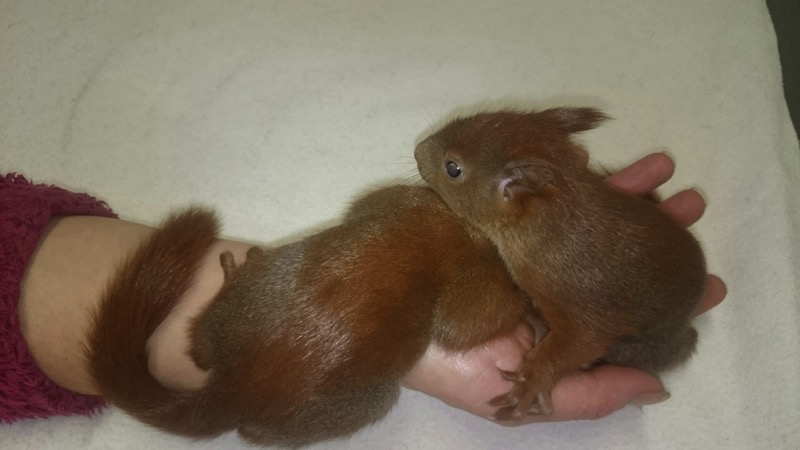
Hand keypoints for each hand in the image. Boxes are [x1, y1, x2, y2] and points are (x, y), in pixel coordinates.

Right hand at [401, 153, 726, 423]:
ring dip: (630, 197)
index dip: (664, 298)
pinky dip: (582, 177)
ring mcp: (527, 242)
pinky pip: (551, 190)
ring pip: (588, 217)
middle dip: (655, 235)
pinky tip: (610, 163)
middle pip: (610, 255)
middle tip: (693, 211)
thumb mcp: (512, 396)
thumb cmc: (448, 360)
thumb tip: (657, 386)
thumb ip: (585, 393)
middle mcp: (547, 280)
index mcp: (555, 323)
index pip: (620, 310)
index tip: (707, 284)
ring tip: (671, 181)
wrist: (386, 305)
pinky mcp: (507, 211)